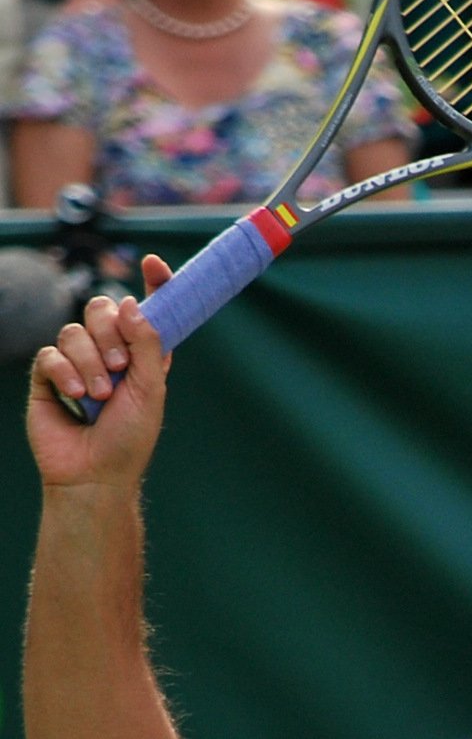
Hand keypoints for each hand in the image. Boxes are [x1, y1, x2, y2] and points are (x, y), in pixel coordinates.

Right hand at [27, 255, 172, 492]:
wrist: (94, 474)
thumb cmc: (129, 439)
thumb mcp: (149, 390)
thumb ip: (145, 344)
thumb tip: (131, 301)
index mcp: (141, 355)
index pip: (145, 311)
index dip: (153, 286)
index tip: (154, 264)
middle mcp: (109, 353)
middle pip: (102, 309)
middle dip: (110, 333)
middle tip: (119, 367)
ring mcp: (76, 362)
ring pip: (75, 330)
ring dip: (90, 362)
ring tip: (98, 396)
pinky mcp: (49, 376)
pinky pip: (51, 353)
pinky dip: (65, 372)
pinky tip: (76, 397)